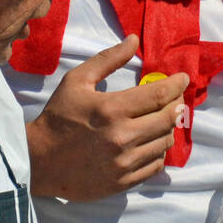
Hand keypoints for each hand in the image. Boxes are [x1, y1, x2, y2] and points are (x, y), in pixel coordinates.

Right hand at [26, 34, 188, 200]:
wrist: (39, 161)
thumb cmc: (59, 117)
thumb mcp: (77, 80)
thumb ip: (108, 59)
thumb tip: (134, 40)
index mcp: (111, 109)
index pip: (159, 94)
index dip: (177, 85)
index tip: (183, 79)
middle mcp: (121, 137)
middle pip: (168, 119)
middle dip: (177, 105)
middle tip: (175, 99)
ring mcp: (123, 162)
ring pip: (165, 142)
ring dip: (168, 128)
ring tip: (159, 120)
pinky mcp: (123, 182)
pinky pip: (156, 165)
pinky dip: (158, 151)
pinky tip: (150, 142)